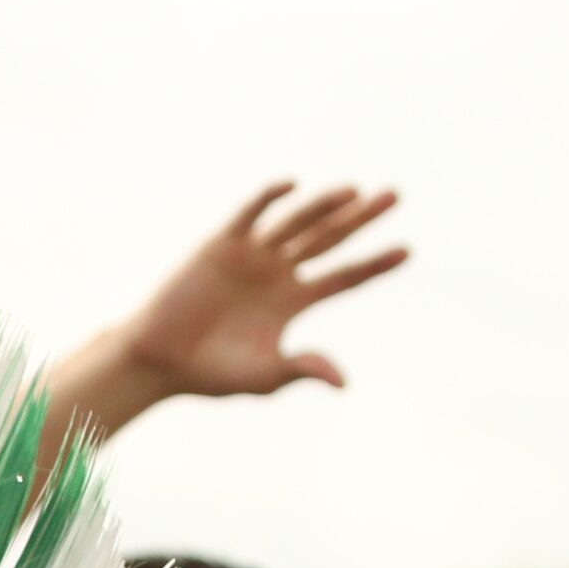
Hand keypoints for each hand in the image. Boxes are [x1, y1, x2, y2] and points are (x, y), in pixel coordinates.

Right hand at [114, 181, 408, 399]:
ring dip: (325, 206)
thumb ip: (302, 370)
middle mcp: (278, 273)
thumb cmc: (211, 374)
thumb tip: (343, 382)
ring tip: (354, 192)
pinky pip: (250, 216)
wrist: (160, 360)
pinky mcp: (221, 244)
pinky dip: (268, 199)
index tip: (407, 250)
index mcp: (293, 302)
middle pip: (330, 239)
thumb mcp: (264, 377)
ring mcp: (251, 256)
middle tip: (395, 195)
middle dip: (361, 218)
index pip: (344, 277)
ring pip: (297, 224)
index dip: (374, 264)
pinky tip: (292, 185)